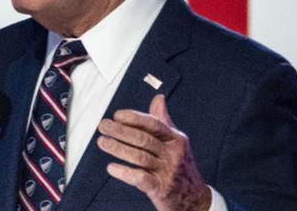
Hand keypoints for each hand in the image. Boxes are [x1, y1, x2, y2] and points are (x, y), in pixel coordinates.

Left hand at [97, 94, 210, 210]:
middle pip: (143, 139)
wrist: (195, 198)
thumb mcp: (176, 142)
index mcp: (176, 140)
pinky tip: (111, 167)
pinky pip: (141, 178)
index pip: (154, 124)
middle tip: (103, 126)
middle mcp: (172, 154)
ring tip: (102, 142)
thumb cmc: (181, 166)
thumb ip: (164, 121)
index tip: (117, 115)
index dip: (134, 118)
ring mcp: (167, 172)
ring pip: (140, 157)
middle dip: (120, 131)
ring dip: (118, 148)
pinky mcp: (161, 189)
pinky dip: (125, 172)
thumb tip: (158, 98)